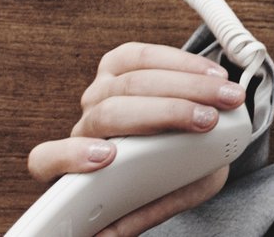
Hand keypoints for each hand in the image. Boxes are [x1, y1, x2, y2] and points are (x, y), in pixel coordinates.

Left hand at [23, 42, 243, 236]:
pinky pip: (145, 55)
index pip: (49, 159)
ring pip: (133, 82)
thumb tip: (113, 234)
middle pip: (110, 113)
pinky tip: (213, 74)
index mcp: (80, 163)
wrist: (196, 134)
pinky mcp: (120, 61)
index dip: (72, 156)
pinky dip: (184, 64)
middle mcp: (86, 123)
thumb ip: (150, 210)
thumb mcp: (174, 194)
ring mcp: (100, 89)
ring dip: (187, 86)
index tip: (106, 159)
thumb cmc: (176, 169)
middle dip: (165, 114)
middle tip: (207, 123)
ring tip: (225, 98)